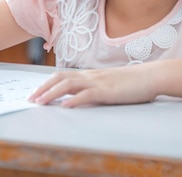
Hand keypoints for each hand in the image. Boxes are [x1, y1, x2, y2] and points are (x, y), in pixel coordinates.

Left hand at [28, 64, 157, 107]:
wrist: (150, 76)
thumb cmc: (132, 82)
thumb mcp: (108, 83)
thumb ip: (93, 87)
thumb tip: (78, 96)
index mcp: (90, 74)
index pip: (63, 75)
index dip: (47, 83)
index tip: (36, 93)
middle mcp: (90, 76)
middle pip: (60, 78)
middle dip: (43, 88)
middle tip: (31, 99)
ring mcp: (98, 82)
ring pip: (69, 85)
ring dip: (52, 93)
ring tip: (40, 102)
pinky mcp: (107, 91)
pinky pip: (86, 94)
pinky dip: (73, 100)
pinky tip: (65, 106)